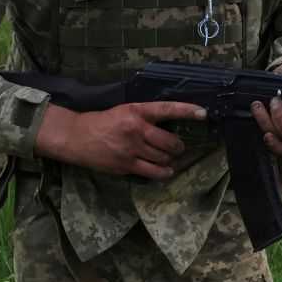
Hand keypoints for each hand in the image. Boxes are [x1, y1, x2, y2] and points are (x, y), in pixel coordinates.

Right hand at [35, 101, 203, 178]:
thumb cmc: (104, 122)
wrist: (78, 137)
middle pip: (170, 141)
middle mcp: (137, 129)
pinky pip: (153, 172)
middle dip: (177, 146)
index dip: (187, 110)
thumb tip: (170, 125)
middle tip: (177, 147)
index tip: (203, 112)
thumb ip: (146, 117)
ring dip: (169, 159)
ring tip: (167, 157)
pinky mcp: (127, 165)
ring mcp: (132, 148)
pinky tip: (167, 171)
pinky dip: (164, 172)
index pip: (167, 109)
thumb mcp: (126, 111)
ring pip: (163, 157)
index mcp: (137, 111)